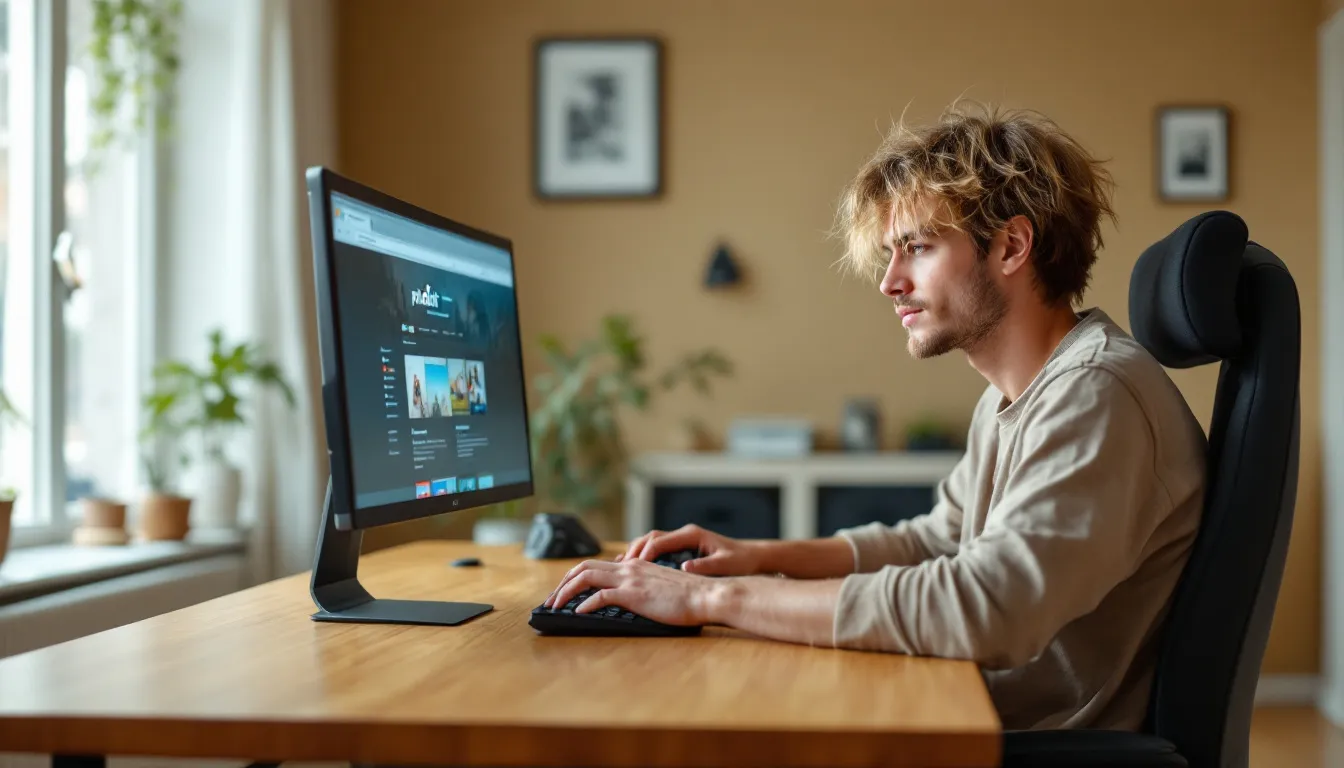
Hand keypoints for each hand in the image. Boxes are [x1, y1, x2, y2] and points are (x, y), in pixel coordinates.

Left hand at [542, 558, 717, 625]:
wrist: (707, 595)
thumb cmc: (690, 597)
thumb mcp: (662, 588)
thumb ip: (644, 588)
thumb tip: (632, 599)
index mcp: (636, 565)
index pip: (598, 565)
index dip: (577, 577)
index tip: (566, 591)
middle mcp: (629, 567)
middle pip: (584, 567)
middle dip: (563, 582)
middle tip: (551, 599)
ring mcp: (630, 579)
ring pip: (586, 577)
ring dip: (565, 591)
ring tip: (555, 605)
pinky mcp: (634, 594)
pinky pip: (600, 596)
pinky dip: (584, 604)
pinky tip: (576, 614)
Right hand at [617, 524, 765, 576]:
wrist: (752, 557)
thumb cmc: (740, 561)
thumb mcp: (724, 564)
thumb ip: (704, 566)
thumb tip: (684, 569)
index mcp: (691, 535)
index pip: (660, 541)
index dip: (644, 553)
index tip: (632, 566)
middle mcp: (684, 534)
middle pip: (650, 538)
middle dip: (634, 551)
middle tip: (620, 567)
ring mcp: (682, 540)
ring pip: (651, 541)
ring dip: (636, 552)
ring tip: (620, 567)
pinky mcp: (682, 548)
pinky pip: (657, 549)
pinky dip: (644, 556)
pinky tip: (635, 569)